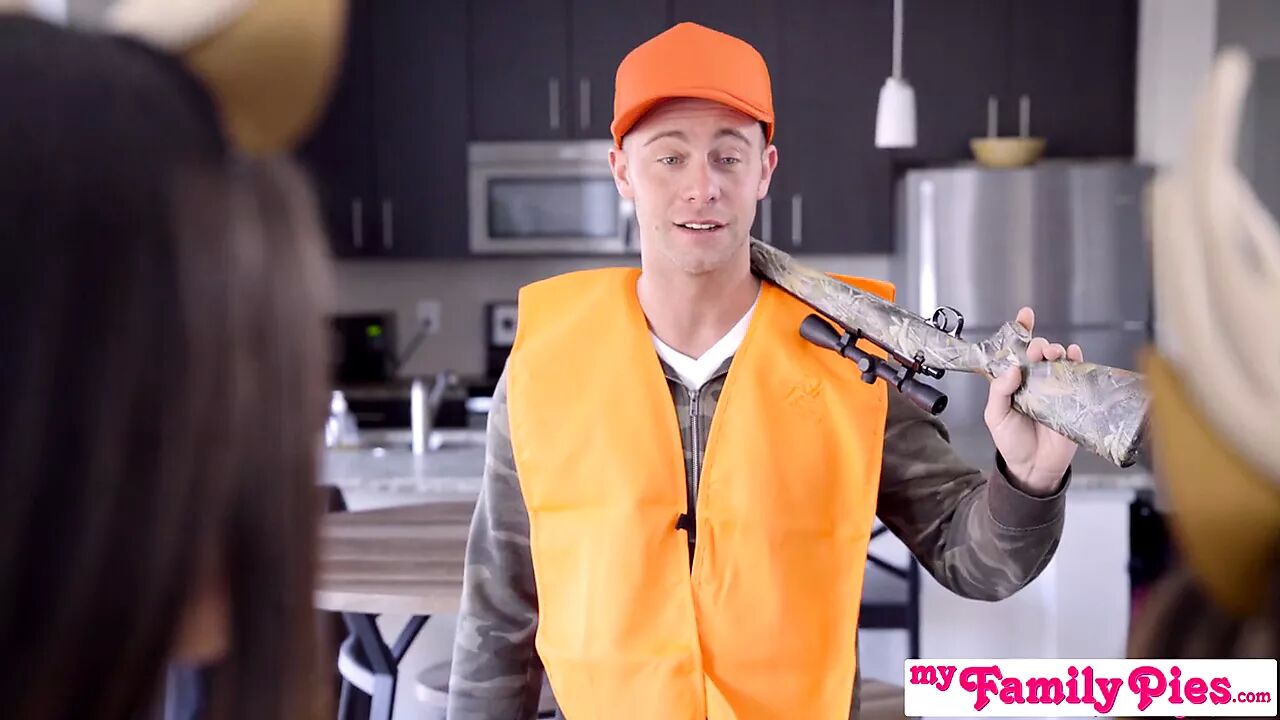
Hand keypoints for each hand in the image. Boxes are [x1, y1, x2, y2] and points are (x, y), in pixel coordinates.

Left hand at [983, 307, 1080, 494]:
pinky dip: (1078, 363)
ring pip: (1059, 361)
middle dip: (1039, 345)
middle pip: (1039, 354)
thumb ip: (999, 391)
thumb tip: (1012, 368)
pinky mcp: (1072, 400)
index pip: (1016, 353)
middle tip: (1036, 351)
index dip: (1021, 332)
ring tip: (1052, 353)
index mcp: (1014, 382)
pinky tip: (1074, 356)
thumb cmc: (1012, 442)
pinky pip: (1078, 377)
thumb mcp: (995, 416)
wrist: (1033, 468)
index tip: (1025, 315)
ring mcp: (1054, 390)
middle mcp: (1035, 382)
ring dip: (1057, 351)